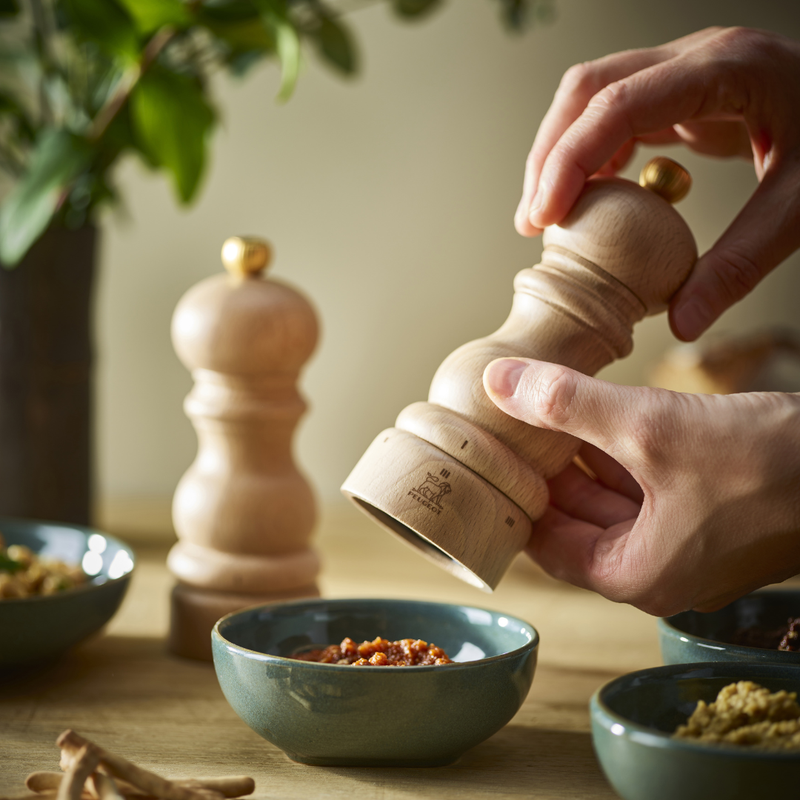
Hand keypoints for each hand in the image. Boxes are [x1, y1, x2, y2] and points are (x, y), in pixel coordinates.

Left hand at [483, 357, 799, 616]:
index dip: (512, 497)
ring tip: (541, 415)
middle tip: (508, 429)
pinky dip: (620, 457)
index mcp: (635, 574)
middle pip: (575, 521)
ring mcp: (688, 545)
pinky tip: (597, 417)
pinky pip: (647, 489)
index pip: (545, 542)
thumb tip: (499, 381)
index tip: (487, 458)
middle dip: (544, 474)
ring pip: (612, 501)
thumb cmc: (772, 465)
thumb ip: (568, 405)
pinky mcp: (711, 516)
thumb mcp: (650, 427)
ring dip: (580, 461)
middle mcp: (658, 570)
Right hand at [515, 27, 799, 341]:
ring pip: (592, 97)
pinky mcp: (682, 94)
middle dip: (549, 156)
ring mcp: (686, 71)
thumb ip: (739, 264)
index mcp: (727, 69)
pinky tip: (586, 198)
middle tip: (533, 221)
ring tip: (546, 216)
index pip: (621, 102)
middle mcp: (697, 58)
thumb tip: (681, 324)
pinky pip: (614, 116)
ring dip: (560, 155)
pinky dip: (589, 157)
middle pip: (589, 89)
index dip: (570, 158)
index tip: (543, 215)